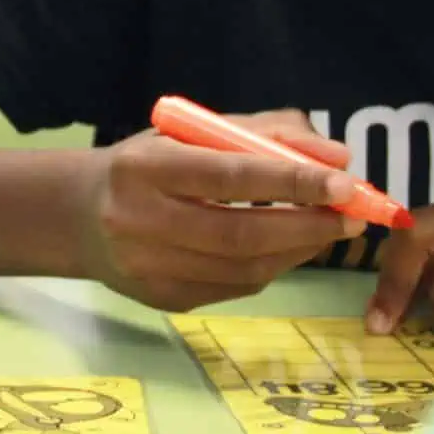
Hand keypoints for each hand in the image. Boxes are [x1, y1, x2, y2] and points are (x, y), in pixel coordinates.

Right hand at [75, 111, 364, 310]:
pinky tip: (289, 248)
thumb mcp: (195, 132)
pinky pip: (235, 288)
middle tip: (353, 216)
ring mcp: (147, 269)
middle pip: (239, 232)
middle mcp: (138, 221)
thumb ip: (266, 134)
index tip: (344, 183)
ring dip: (298, 250)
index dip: (291, 181)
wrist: (81, 216)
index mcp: (143, 167)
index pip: (228, 175)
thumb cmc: (150, 164)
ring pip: (243, 268)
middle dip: (307, 225)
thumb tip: (338, 159)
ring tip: (328, 230)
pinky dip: (273, 267)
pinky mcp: (163, 300)